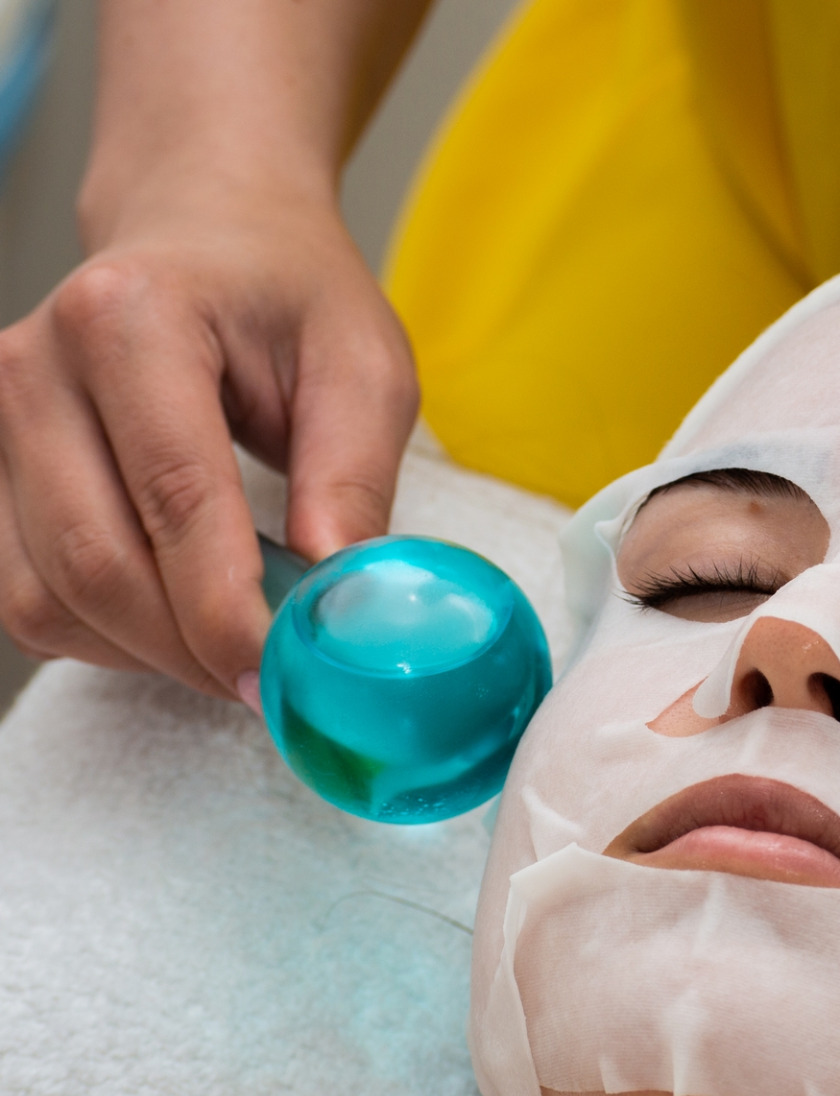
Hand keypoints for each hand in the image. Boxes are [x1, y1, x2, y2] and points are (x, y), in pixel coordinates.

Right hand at [0, 181, 416, 699]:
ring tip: (242, 640)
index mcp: (131, 317)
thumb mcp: (365, 367)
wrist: (208, 228)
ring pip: (49, 599)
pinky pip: (31, 600)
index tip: (288, 678)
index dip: (228, 610)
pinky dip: (110, 637)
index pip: (175, 498)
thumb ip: (355, 482)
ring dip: (151, 653)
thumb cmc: (291, 295)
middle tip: (278, 682)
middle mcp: (35, 366)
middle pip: (95, 564)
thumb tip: (338, 606)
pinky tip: (182, 614)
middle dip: (192, 649)